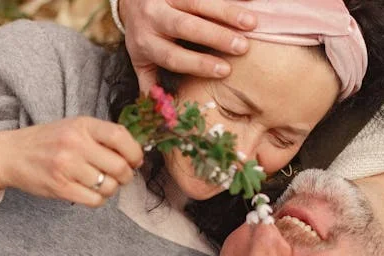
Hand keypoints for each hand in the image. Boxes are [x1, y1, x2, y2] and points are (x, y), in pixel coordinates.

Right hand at [0, 117, 142, 206]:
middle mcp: (75, 144)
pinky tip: (90, 192)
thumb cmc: (48, 142)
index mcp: (82, 125)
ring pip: (109, 186)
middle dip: (126, 176)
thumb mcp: (74, 128)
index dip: (135, 152)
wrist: (11, 154)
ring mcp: (67, 167)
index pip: (121, 137)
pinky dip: (98, 199)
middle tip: (120, 176)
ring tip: (100, 183)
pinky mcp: (60, 188)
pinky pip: (95, 200)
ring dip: (111, 189)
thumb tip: (136, 154)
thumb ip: (102, 136)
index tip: (134, 160)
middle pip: (119, 167)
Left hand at [119, 0, 257, 91]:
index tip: (225, 71)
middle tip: (242, 47)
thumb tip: (163, 116)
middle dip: (216, 36)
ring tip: (252, 23)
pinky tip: (249, 2)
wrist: (131, 0)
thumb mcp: (141, 61)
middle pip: (185, 26)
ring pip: (197, 2)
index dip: (198, 64)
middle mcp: (153, 17)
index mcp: (146, 43)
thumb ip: (151, 85)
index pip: (173, 56)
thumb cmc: (145, 36)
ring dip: (227, 12)